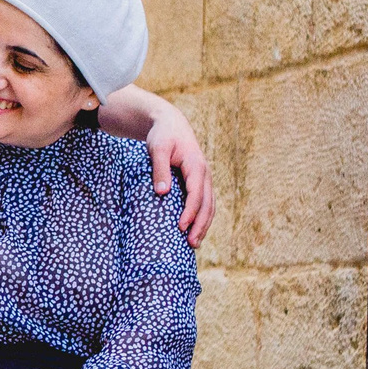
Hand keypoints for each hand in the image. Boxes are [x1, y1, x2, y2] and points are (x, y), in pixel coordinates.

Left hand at [147, 104, 213, 246]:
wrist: (172, 125)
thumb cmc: (163, 136)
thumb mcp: (158, 148)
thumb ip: (160, 169)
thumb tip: (162, 193)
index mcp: (196, 166)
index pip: (196, 193)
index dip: (190, 211)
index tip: (181, 226)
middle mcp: (205, 174)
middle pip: (207, 203)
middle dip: (200, 224)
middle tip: (191, 243)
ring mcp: (205, 179)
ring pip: (209, 205)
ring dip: (203, 224)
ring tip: (194, 243)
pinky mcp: (200, 182)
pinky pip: (205, 202)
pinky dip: (202, 217)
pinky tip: (194, 230)